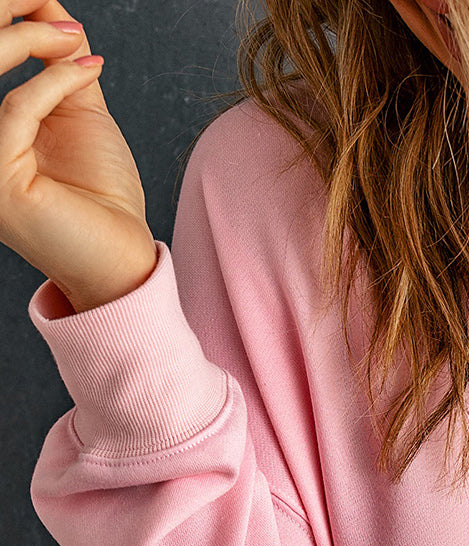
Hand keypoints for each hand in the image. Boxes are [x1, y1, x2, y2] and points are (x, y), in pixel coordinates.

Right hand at [0, 2, 156, 311]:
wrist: (121, 260)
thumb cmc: (103, 200)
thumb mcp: (80, 115)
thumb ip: (63, 69)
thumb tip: (55, 16)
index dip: (11, 21)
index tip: (52, 8)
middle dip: (10, 18)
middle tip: (54, 13)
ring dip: (32, 41)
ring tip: (73, 38)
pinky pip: (17, 108)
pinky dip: (53, 80)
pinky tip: (86, 71)